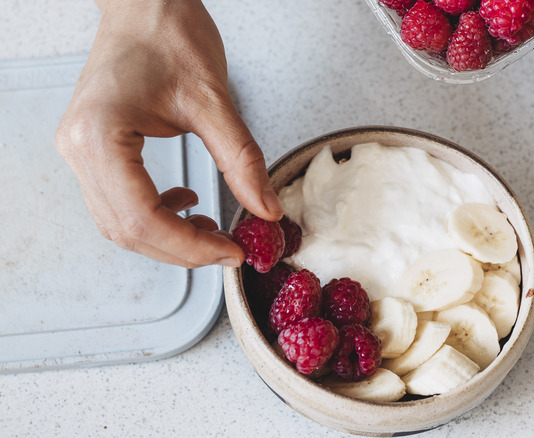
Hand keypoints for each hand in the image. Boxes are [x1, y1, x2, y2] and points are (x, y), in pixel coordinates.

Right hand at [56, 0, 282, 268]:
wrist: (145, 4)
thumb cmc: (169, 35)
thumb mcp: (214, 100)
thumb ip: (241, 160)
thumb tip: (267, 209)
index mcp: (100, 135)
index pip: (141, 217)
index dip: (189, 244)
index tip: (232, 250)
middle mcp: (78, 148)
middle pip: (127, 229)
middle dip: (182, 248)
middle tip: (229, 247)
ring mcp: (79, 151)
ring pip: (120, 223)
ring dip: (168, 237)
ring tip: (213, 230)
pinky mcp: (92, 150)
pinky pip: (119, 203)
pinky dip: (156, 215)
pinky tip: (187, 201)